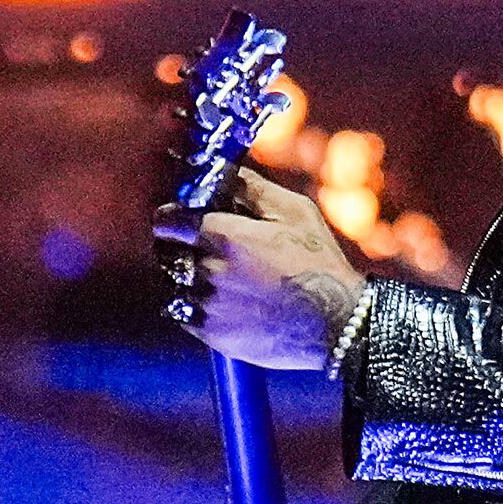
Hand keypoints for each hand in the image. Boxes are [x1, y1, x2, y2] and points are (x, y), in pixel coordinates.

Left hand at [153, 166, 363, 369]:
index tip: (175, 218)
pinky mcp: (212, 333)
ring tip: (217, 276)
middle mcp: (210, 271)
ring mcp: (209, 306)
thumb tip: (222, 170)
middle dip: (177, 245)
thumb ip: (251, 188)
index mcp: (226, 237)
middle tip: (199, 245)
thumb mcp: (295, 212)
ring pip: (173, 284)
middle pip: (167, 252)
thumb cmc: (318, 263)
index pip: (169, 222)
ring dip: (185, 277)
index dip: (170, 218)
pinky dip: (192, 304)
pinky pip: (183, 313)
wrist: (335, 323)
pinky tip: (222, 299)